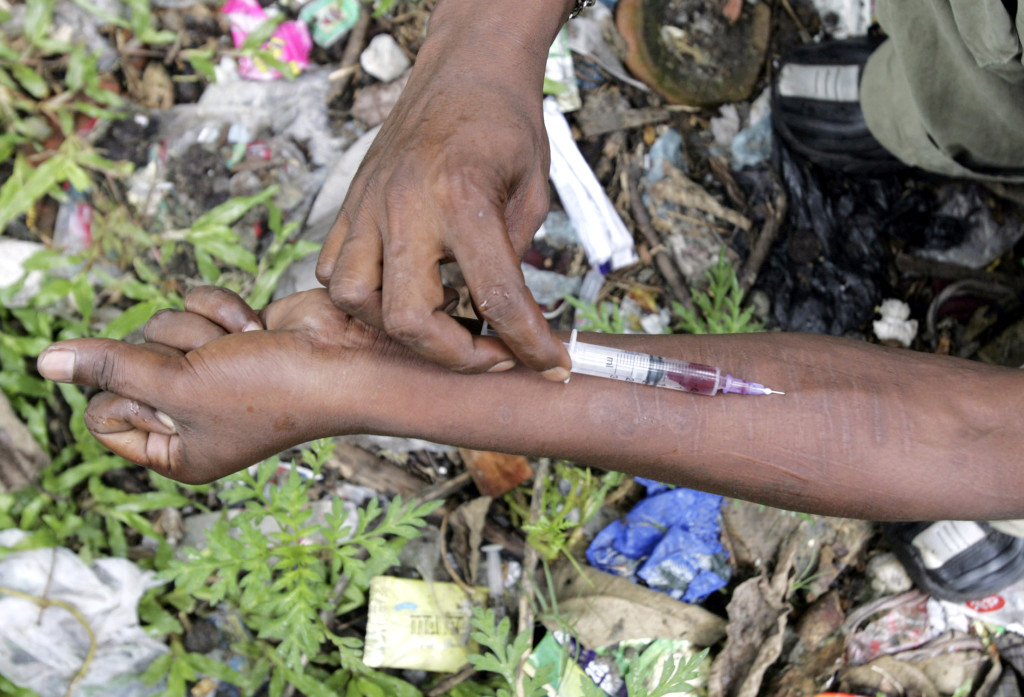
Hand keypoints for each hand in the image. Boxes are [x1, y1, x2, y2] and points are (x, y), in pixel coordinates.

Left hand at [36, 288, 393, 483]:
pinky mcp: (229, 334)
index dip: (127, 392)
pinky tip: (257, 328)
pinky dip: (224, 310)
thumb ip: (111, 367)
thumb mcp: (180, 385)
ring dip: (203, 330)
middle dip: (174, 354)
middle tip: (218, 369)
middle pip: (128, 362)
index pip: (103, 413)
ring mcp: (210, 371)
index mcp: (175, 450)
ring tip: (245, 348)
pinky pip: (194, 303)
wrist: (344, 360)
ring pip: (161, 326)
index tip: (175, 392)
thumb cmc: (273, 392)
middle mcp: (189, 413)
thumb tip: (44, 361)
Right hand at [315, 1, 570, 380]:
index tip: (548, 364)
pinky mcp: (351, 203)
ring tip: (437, 318)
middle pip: (406, 317)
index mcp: (463, 198)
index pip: (497, 297)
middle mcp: (406, 205)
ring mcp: (369, 204)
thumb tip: (505, 318)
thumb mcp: (533, 192)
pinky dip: (362, 294)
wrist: (464, 70)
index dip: (529, 343)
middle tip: (489, 350)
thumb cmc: (504, 125)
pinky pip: (332, 267)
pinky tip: (400, 288)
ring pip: (352, 297)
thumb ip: (515, 257)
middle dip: (453, 354)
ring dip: (394, 326)